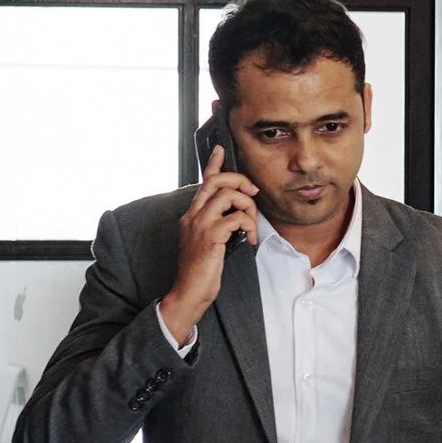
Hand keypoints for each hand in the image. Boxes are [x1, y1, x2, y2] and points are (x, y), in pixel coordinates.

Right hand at [159, 146, 261, 342]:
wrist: (188, 292)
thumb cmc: (201, 271)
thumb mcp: (209, 242)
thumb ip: (217, 225)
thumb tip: (236, 215)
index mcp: (192, 215)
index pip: (203, 182)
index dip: (214, 164)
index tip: (221, 150)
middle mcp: (193, 215)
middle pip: (217, 181)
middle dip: (240, 181)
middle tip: (253, 194)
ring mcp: (200, 225)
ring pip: (229, 195)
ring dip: (248, 208)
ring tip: (250, 227)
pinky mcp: (210, 236)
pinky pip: (236, 217)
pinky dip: (249, 226)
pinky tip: (248, 240)